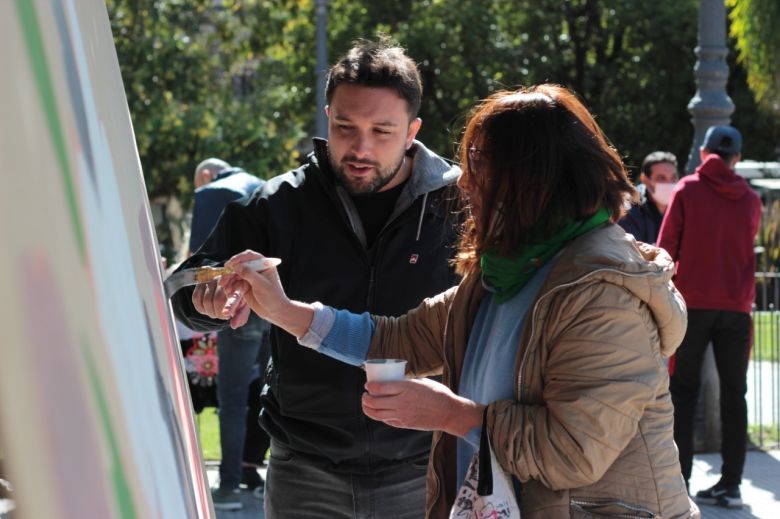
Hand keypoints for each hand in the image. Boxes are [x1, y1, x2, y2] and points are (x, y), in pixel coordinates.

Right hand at [192, 279, 250, 328]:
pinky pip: (196, 298)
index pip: (234, 296)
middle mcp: (225, 279)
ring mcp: (211, 279)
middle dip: (219, 314)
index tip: (226, 314)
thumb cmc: (237, 298)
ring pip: (207, 301)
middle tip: (222, 316)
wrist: (229, 284)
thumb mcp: (242, 306)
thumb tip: (233, 326)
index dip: (230, 306)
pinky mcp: (201, 282)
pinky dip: (200, 308)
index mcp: (238, 284)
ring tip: (215, 312)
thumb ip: (240, 316)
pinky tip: (206, 309)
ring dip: (210, 312)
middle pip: (218, 300)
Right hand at [220, 250, 313, 336]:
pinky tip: (228, 292)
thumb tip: (237, 266)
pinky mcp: (245, 285)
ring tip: (224, 286)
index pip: (249, 256)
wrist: (274, 311)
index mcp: (264, 264)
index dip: (238, 259)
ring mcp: (250, 277)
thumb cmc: (273, 296)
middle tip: (223, 280)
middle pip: (240, 265)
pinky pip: (235, 283)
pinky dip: (230, 286)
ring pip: (235, 274)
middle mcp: (256, 269)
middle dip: (230, 271)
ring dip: (228, 279)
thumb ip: (249, 274)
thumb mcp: (261, 284)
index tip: (229, 265)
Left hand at [362, 378, 484, 437]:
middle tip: (365, 395)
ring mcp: (402, 415)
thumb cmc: (437, 393)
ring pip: (377, 414)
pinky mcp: (405, 424)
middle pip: (374, 402)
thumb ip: (407, 382)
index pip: (379, 388)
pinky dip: (380, 416)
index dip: (370, 386)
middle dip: (365, 398)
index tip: (367, 385)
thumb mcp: (421, 382)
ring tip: (366, 404)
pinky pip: (387, 421)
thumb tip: (394, 380)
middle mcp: (401, 402)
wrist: (449, 412)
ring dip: (367, 409)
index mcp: (406, 388)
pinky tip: (379, 412)